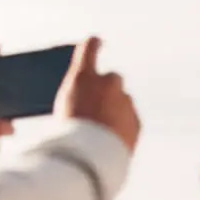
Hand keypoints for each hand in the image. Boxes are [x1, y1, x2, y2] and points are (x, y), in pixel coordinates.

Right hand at [56, 37, 140, 151]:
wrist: (89, 157)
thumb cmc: (67, 135)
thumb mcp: (63, 110)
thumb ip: (79, 98)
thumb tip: (91, 101)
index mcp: (83, 76)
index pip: (89, 48)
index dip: (93, 45)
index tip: (97, 41)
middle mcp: (108, 83)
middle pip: (112, 79)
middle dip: (106, 90)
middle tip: (96, 107)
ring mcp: (125, 101)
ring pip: (121, 102)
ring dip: (114, 111)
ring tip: (99, 132)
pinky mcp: (136, 120)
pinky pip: (129, 120)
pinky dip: (122, 127)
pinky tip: (109, 141)